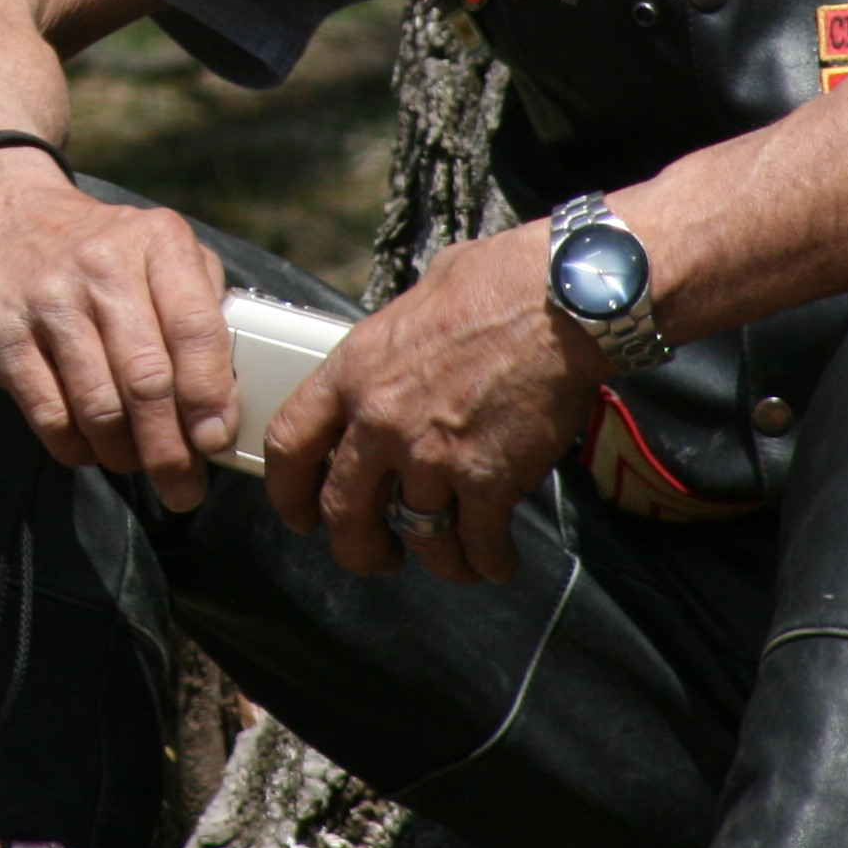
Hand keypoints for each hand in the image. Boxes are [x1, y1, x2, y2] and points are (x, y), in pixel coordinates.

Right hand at [0, 151, 237, 509]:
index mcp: (157, 241)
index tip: (215, 440)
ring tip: (136, 464)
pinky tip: (91, 448)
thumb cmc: (106, 252)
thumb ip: (203, 308)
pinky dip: (75, 447)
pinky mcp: (3, 336)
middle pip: (146, 380)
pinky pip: (49, 414)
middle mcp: (102, 265)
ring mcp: (48, 300)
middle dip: (170, 448)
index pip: (194, 329)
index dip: (210, 395)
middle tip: (183, 486)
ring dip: (124, 453)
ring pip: (98, 406)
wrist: (8, 221)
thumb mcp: (164, 250)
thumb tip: (229, 398)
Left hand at [261, 222, 601, 583]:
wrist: (559, 299)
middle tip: (376, 557)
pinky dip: (488, 561)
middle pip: (342, 511)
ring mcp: (431, 455)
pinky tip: (496, 560)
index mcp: (353, 372)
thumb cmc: (496, 285)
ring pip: (419, 535)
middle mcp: (381, 420)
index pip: (289, 443)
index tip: (301, 514)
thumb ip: (395, 343)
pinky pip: (478, 542)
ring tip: (453, 563)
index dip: (288, 491)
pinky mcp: (486, 479)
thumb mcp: (416, 300)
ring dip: (437, 559)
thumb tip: (398, 354)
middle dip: (358, 548)